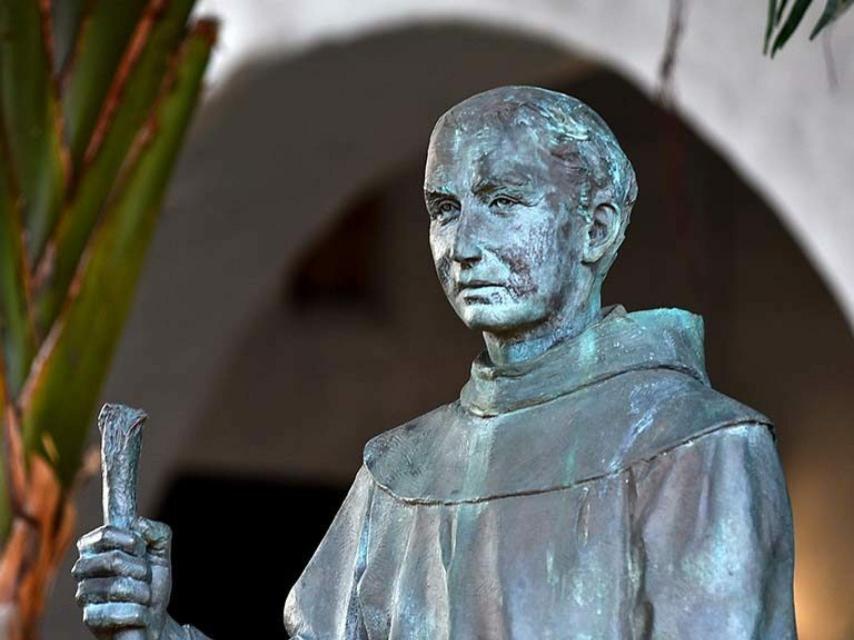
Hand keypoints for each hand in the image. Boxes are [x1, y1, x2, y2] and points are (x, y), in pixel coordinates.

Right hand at [73, 518, 173, 638]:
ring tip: (143, 597)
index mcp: (96, 547)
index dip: (130, 539)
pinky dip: (138, 613)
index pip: (105, 533)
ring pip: (118, 587)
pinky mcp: (89, 618)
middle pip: (113, 559)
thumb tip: (138, 524)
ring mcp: (84, 594)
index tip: (141, 548)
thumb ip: (156, 531)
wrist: (154, 618)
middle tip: (145, 577)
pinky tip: (138, 614)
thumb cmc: (151, 582)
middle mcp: (83, 569)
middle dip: (141, 569)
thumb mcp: (161, 551)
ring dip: (142, 593)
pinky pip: (116, 612)